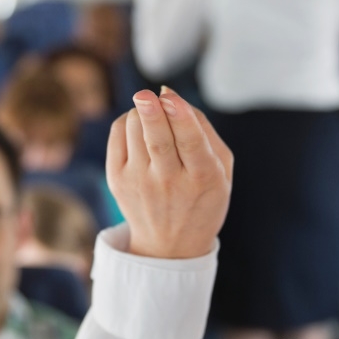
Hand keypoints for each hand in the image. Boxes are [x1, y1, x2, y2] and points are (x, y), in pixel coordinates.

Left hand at [107, 88, 233, 258]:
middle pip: (157, 138)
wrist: (170, 244)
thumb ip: (203, 129)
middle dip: (150, 111)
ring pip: (134, 129)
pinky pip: (117, 134)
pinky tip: (139, 126)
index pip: (189, 142)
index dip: (179, 115)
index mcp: (202, 177)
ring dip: (143, 112)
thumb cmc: (201, 195)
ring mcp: (139, 182)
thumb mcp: (221, 168)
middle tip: (145, 95)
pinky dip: (127, 121)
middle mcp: (169, 181)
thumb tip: (169, 94)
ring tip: (153, 116)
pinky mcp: (117, 180)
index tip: (169, 97)